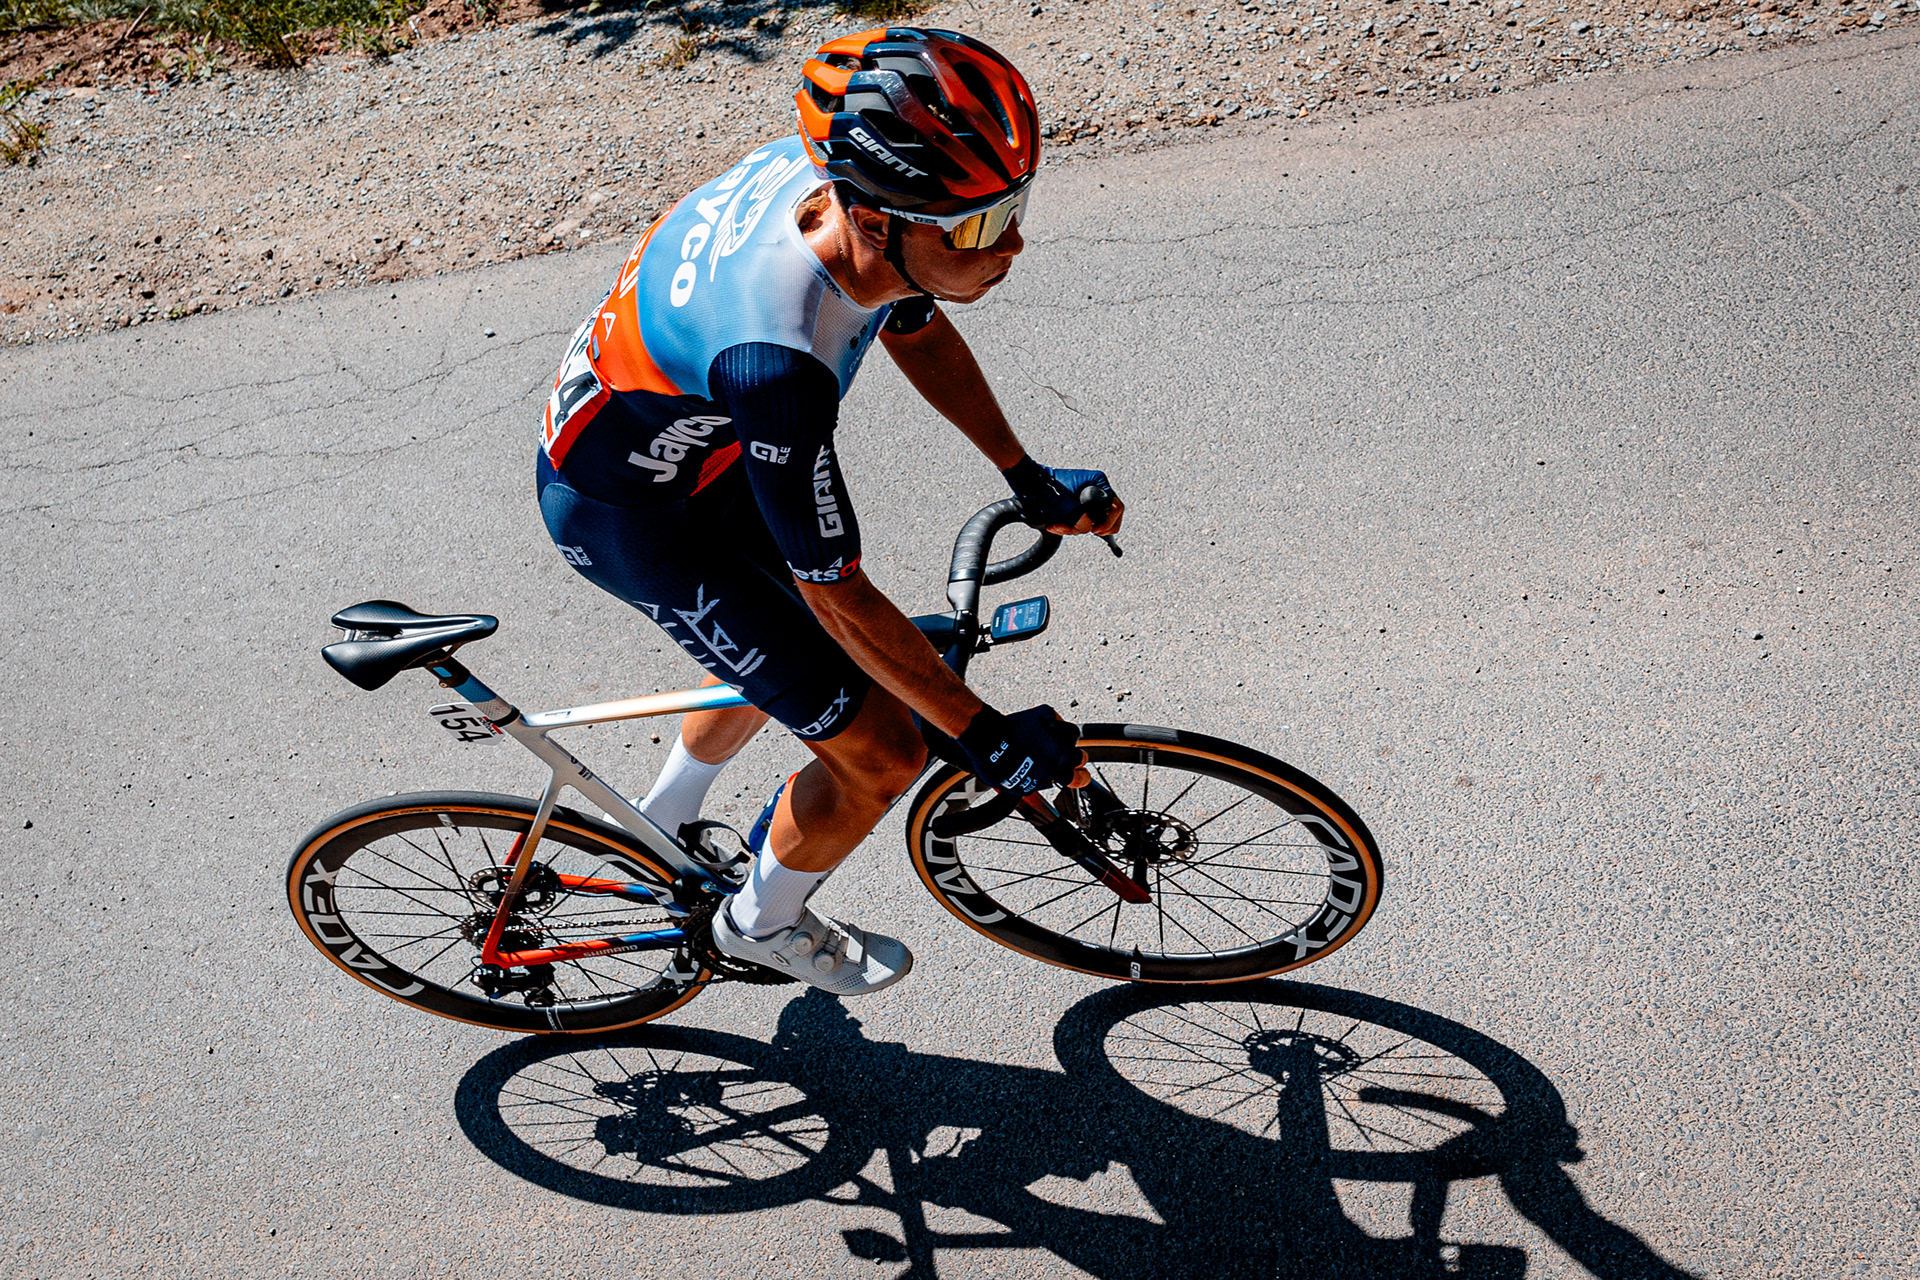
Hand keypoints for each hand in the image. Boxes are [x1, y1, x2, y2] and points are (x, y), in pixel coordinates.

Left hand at [956, 704, 1089, 792]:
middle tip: (1064, 756)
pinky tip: (1040, 723)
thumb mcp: (1018, 787)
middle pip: (1081, 757)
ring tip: (1053, 738)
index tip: (1077, 776)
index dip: (1079, 778)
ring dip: (1065, 737)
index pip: (1080, 779)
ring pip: (1073, 734)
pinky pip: (1053, 716)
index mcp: (1054, 772)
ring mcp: (1054, 732)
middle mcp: (1059, 753)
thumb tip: (1040, 783)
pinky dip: (1049, 719)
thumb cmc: (997, 766)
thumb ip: (1035, 785)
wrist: (988, 742)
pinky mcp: (1045, 715)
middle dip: (1075, 757)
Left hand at [1001, 458, 1125, 537]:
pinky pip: (1079, 522)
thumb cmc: (1046, 489)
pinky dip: (1068, 526)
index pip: (1116, 507)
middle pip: (1105, 517)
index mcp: (1098, 482)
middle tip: (1075, 530)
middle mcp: (1095, 489)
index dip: (1109, 523)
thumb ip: (1083, 521)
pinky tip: (1055, 525)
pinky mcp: (1075, 506)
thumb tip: (1089, 528)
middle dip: (1088, 528)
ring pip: (1090, 522)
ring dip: (1073, 528)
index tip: (1095, 531)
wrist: (1027, 483)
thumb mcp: (1068, 508)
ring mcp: (1085, 498)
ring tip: (1057, 525)